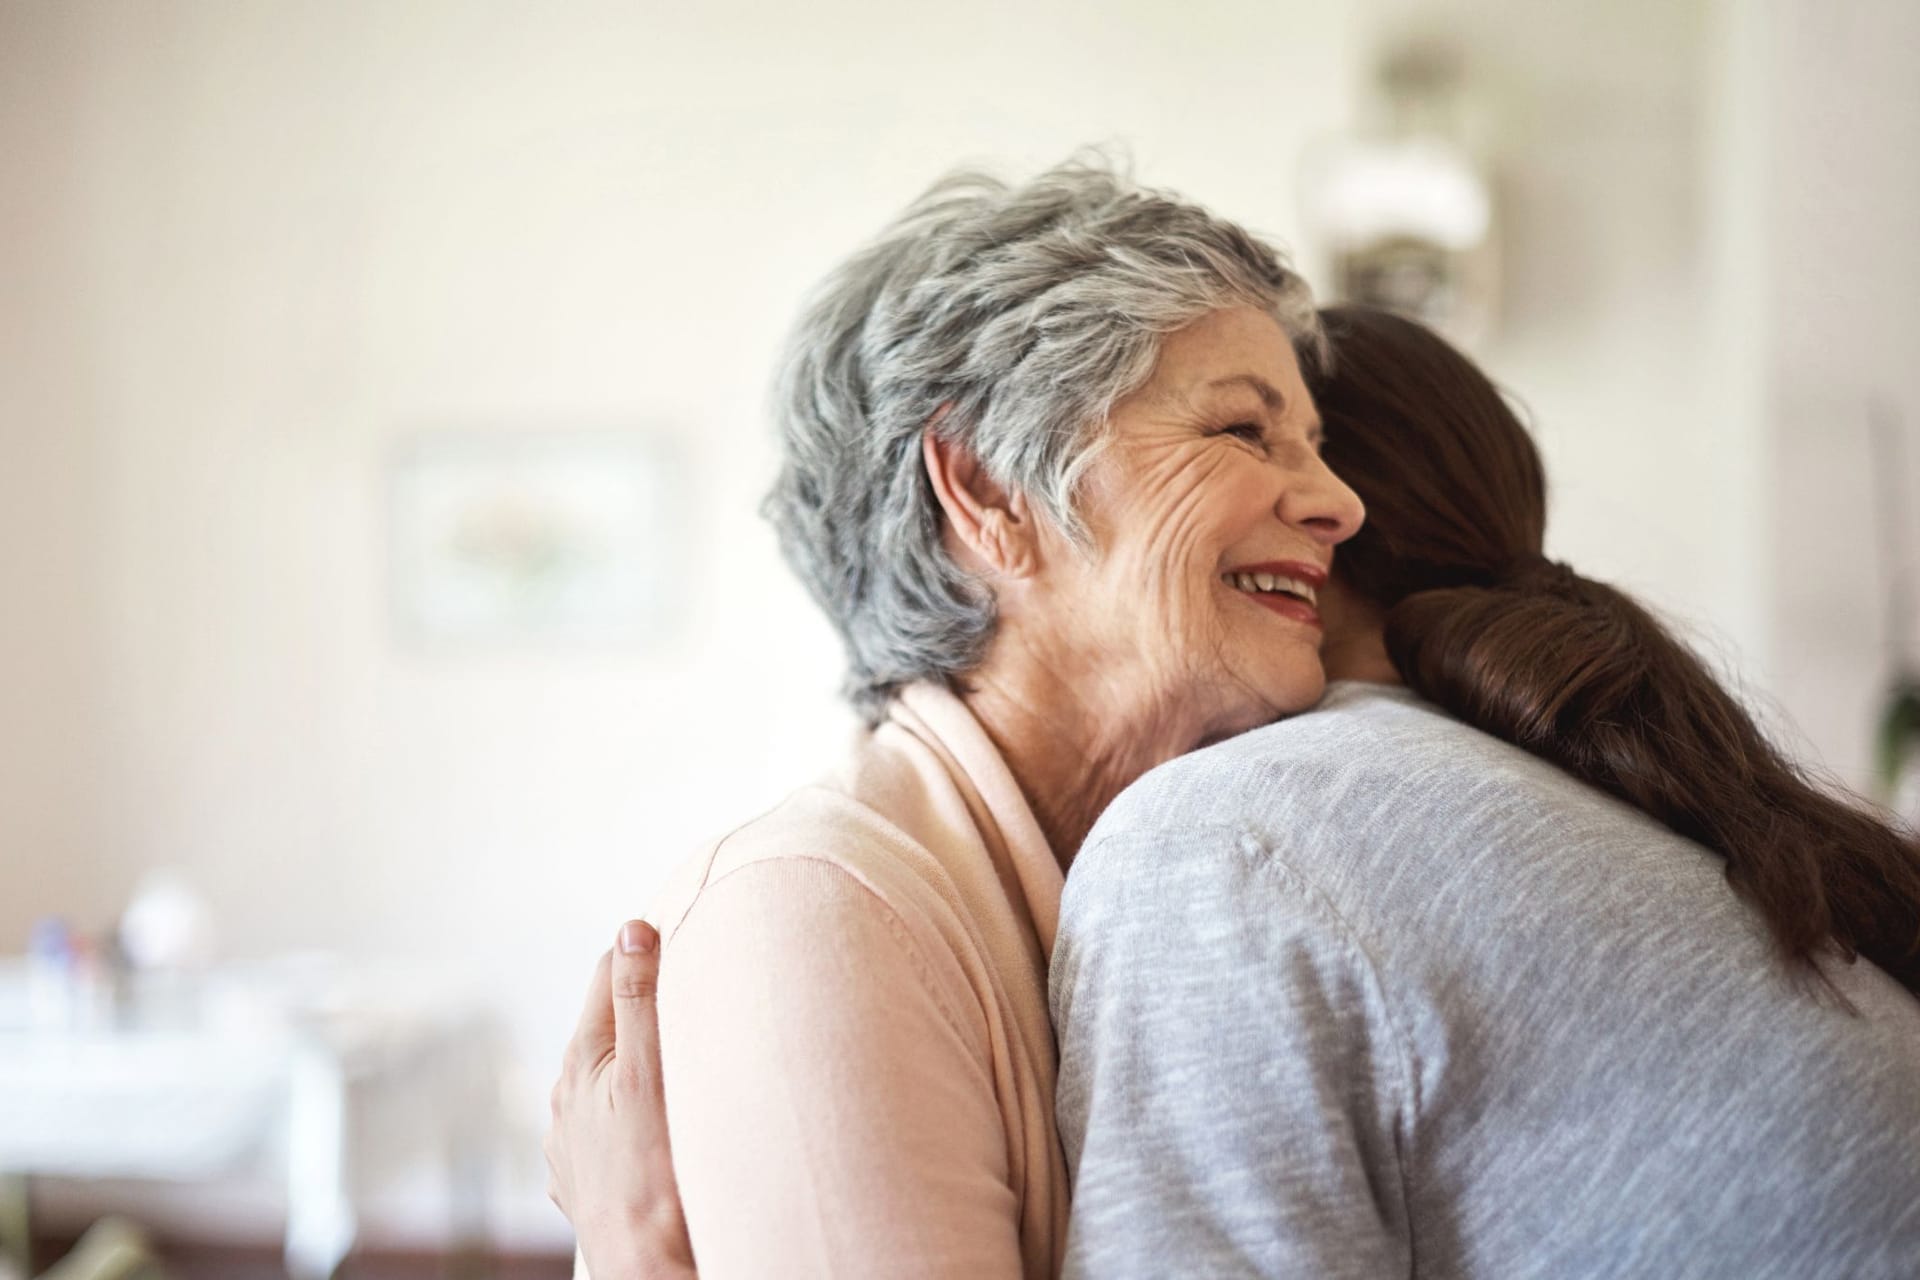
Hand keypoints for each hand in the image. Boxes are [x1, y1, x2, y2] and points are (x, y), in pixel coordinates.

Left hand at [545, 921, 696, 1279]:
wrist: (649, 1270)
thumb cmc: (655, 1178)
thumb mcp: (651, 1074)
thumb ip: (641, 1000)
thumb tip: (632, 928)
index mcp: (581, 1061)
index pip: (608, 973)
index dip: (645, 951)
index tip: (683, 942)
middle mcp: (565, 1098)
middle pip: (608, 1027)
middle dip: (645, 1010)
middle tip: (692, 1003)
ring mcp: (571, 1143)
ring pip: (607, 1080)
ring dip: (636, 1067)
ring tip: (679, 1069)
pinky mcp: (584, 1181)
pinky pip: (608, 1128)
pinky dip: (630, 1116)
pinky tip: (656, 1130)